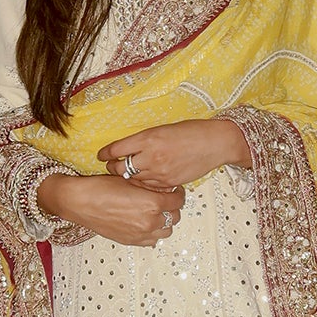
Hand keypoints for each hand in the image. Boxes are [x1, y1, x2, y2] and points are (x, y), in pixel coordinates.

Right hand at [38, 171, 184, 246]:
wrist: (79, 202)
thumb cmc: (101, 188)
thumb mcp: (130, 180)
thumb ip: (151, 185)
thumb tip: (164, 188)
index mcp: (152, 204)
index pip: (178, 200)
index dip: (178, 193)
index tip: (174, 190)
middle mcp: (150, 222)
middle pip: (175, 216)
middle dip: (172, 207)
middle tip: (165, 199)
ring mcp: (141, 234)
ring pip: (166, 231)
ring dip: (164, 221)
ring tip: (155, 212)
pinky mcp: (131, 241)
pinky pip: (152, 241)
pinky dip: (153, 233)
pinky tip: (144, 223)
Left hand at [97, 118, 250, 190]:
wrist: (215, 143)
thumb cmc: (192, 131)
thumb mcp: (163, 129)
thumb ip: (145, 140)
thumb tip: (129, 149)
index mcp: (148, 138)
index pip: (116, 149)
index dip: (105, 153)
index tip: (101, 154)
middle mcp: (151, 156)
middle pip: (120, 168)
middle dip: (112, 168)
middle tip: (111, 166)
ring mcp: (160, 171)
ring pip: (133, 179)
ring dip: (127, 177)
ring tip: (125, 175)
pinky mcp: (169, 182)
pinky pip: (149, 186)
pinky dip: (143, 184)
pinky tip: (143, 181)